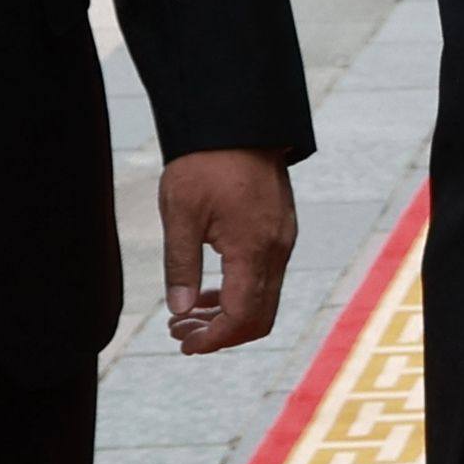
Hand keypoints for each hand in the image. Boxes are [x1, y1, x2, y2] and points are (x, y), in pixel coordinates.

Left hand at [158, 148, 296, 353]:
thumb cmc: (204, 162)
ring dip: (228, 315)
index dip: (214, 339)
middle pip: (259, 316)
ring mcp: (283, 238)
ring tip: (186, 316)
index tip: (184, 344)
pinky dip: (240, 292)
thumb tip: (180, 312)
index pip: (242, 316)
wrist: (236, 119)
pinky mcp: (280, 228)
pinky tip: (208, 290)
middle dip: (221, 334)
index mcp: (253, 248)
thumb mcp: (181, 213)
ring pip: (264, 298)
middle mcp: (276, 248)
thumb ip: (181, 266)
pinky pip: (266, 276)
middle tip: (180, 333)